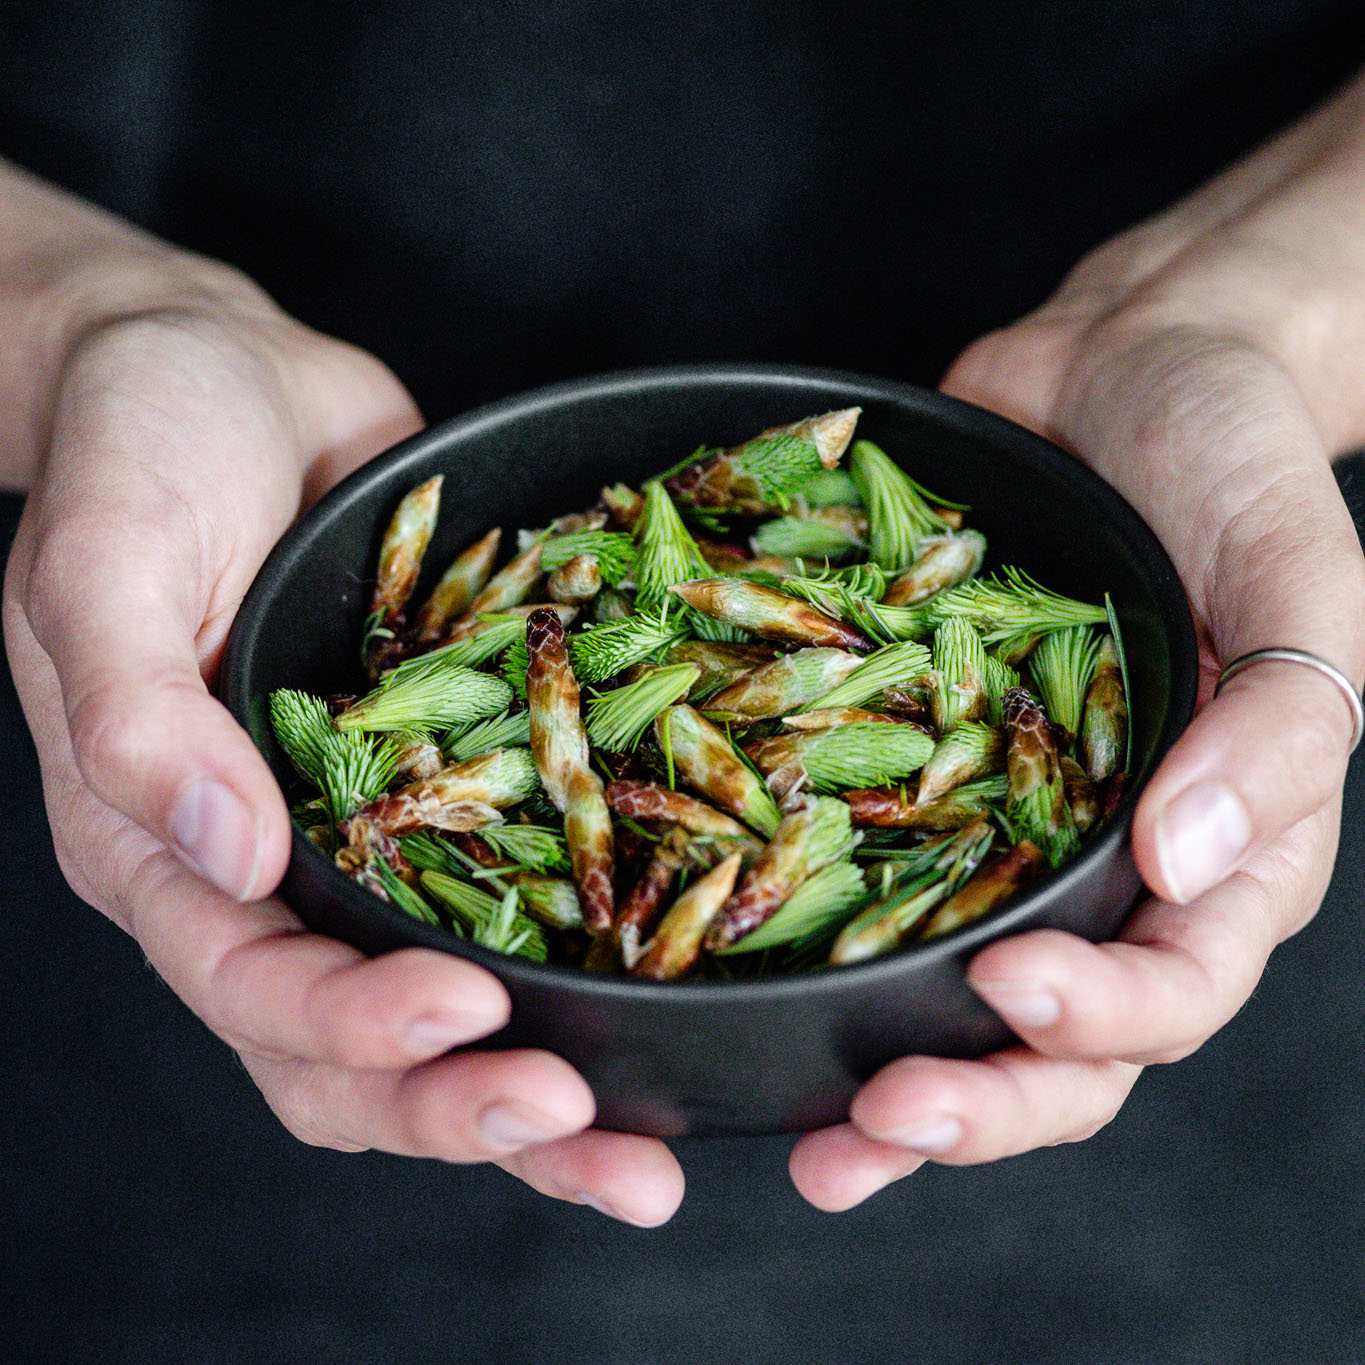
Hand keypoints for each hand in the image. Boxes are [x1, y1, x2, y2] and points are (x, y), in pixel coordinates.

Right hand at [2, 252, 683, 1223]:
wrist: (228, 372)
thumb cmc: (139, 447)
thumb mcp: (105, 558)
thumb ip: (139, 713)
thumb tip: (232, 852)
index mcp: (165, 847)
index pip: (255, 990)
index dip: (356, 1029)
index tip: (468, 1019)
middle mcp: (271, 870)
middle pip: (357, 1050)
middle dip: (467, 1106)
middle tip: (590, 1130)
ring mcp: (371, 834)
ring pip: (450, 1001)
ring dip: (542, 1077)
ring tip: (647, 1141)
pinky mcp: (453, 779)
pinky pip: (517, 881)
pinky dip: (585, 950)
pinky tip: (675, 985)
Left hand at [790, 98, 1364, 1208]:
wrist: (1121, 364)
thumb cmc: (1233, 462)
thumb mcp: (1296, 573)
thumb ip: (1272, 721)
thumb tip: (1189, 860)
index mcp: (1221, 846)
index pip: (1174, 989)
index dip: (1101, 1022)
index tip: (1016, 995)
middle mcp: (1107, 865)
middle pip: (1058, 1044)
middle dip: (981, 1099)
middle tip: (885, 1118)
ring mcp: (1003, 829)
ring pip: (954, 1000)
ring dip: (891, 1082)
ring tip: (818, 1140)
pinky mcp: (916, 775)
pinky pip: (870, 880)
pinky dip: (818, 951)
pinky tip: (750, 994)